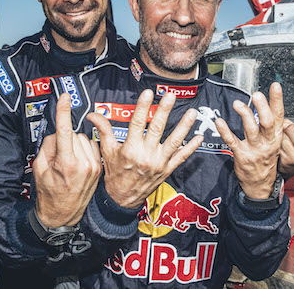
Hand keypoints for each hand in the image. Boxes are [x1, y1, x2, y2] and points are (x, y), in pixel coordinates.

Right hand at [33, 94, 101, 226]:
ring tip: (69, 162)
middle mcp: (84, 163)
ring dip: (75, 144)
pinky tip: (79, 162)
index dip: (63, 112)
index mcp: (67, 164)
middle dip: (64, 140)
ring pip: (83, 139)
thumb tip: (57, 132)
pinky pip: (91, 146)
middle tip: (58, 157)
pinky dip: (84, 149)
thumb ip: (47, 147)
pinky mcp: (99, 167)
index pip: (64, 131)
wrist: (63, 215)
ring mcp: (94, 166)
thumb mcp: (40, 169)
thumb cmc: (49, 193)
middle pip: (73, 134)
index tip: (64, 97)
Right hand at [87, 89, 202, 207]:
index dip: (143, 107)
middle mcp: (146, 155)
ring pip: (174, 141)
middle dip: (164, 111)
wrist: (122, 199)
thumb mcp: (107, 151)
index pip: (137, 123)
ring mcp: (159, 163)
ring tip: (192, 112)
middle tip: (170, 96)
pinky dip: (191, 147)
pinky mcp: (167, 170)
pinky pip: (181, 157)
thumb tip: (93, 115)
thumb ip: (104, 130)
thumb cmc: (114, 173)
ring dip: (184, 126)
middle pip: (157, 129)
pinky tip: (199, 137)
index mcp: (130, 149)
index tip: (148, 93)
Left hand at [216, 82, 283, 198]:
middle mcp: (267, 142)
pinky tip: (219, 121)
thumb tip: (264, 102)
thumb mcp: (274, 142)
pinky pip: (232, 141)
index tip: (275, 86)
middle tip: (256, 94)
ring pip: (251, 130)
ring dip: (244, 114)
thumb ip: (270, 124)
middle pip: (267, 122)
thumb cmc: (265, 158)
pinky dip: (225, 130)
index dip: (277, 100)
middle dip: (262, 107)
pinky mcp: (242, 156)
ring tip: (237, 104)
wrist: (260, 184)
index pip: (279, 115)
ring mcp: (255, 150)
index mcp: (276, 136)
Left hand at [278, 100, 293, 177]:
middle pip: (289, 127)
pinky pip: (275, 144)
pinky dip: (273, 144)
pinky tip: (276, 148)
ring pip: (281, 135)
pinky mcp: (287, 161)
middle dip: (284, 127)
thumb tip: (280, 114)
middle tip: (285, 133)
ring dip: (277, 136)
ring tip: (281, 142)